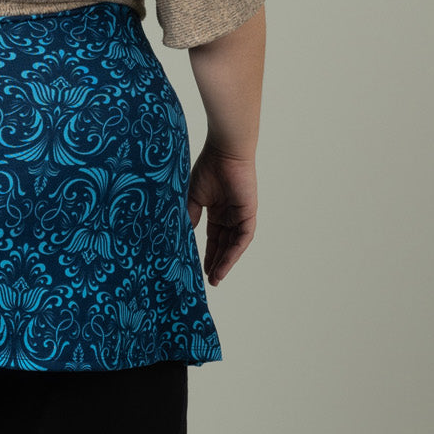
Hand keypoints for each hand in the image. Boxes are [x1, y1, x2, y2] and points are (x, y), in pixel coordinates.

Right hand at [185, 139, 257, 286]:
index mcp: (217, 210)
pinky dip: (233, 253)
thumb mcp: (193, 197)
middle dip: (216, 262)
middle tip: (208, 280)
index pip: (213, 237)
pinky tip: (224, 264)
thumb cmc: (208, 168)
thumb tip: (184, 236)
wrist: (224, 153)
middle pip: (223, 244)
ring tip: (215, 278)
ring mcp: (240, 215)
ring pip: (233, 245)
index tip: (198, 268)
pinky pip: (242, 239)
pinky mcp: (249, 214)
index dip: (207, 253)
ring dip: (225, 262)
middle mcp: (230, 215)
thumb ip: (190, 216)